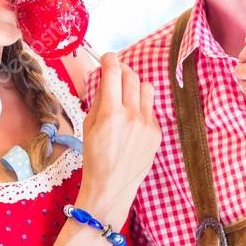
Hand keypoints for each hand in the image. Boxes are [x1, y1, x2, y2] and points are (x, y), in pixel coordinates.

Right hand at [78, 53, 160, 225]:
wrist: (111, 187)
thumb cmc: (94, 159)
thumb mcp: (88, 127)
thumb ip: (98, 101)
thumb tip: (103, 81)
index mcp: (111, 113)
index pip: (113, 73)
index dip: (109, 60)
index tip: (107, 57)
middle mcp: (132, 115)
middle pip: (132, 76)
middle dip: (122, 69)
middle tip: (115, 72)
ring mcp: (147, 124)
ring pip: (146, 89)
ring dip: (135, 85)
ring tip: (126, 94)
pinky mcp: (156, 133)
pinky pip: (150, 109)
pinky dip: (141, 107)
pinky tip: (132, 119)